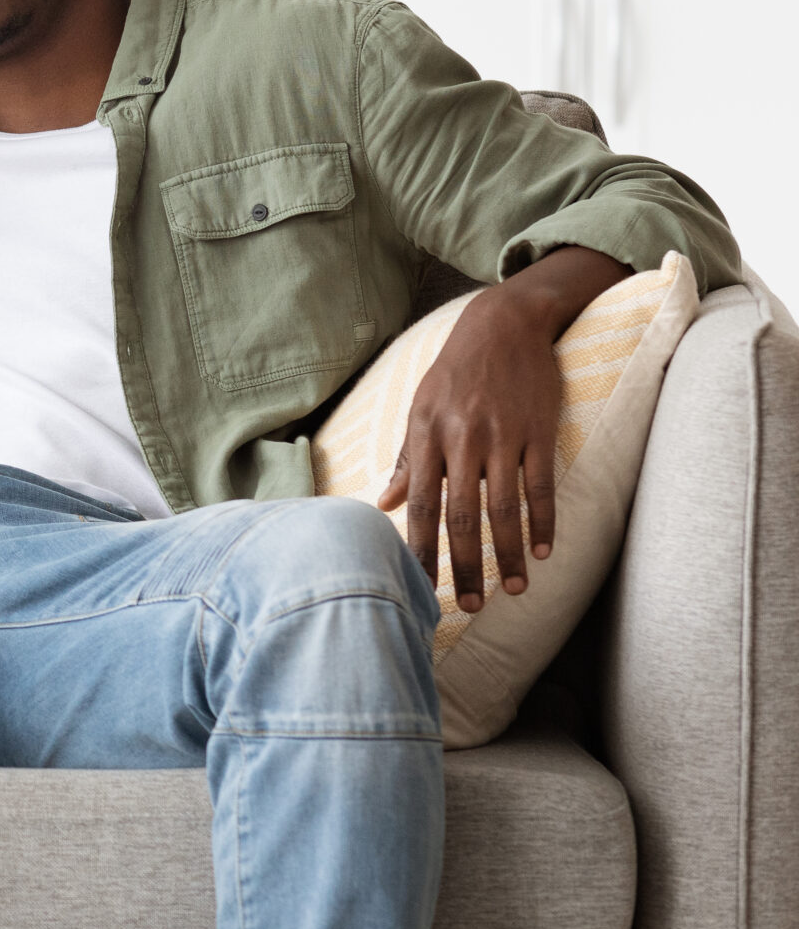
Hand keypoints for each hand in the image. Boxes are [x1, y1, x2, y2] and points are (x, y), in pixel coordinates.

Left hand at [378, 246, 626, 611]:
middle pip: (459, 514)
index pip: (419, 503)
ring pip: (502, 507)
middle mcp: (461, 439)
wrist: (502, 323)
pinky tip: (542, 553)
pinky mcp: (538, 431)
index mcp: (426, 435)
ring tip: (512, 590)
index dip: (419, 548)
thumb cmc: (455, 371)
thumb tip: (385, 502)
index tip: (419, 586)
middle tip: (468, 605)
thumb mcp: (420, 407)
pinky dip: (542, 522)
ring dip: (507, 553)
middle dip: (463, 564)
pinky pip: (540, 485)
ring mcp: (502, 436)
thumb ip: (406, 457)